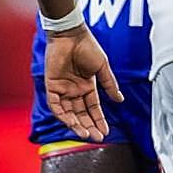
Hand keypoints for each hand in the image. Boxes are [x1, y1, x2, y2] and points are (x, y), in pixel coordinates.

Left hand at [43, 25, 122, 141]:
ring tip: (86, 134)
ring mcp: (63, 90)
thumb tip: (120, 100)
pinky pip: (56, 105)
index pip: (93, 108)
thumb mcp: (102, 67)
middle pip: (81, 114)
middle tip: (97, 138)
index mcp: (87, 86)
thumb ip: (109, 84)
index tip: (106, 132)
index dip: (99, 120)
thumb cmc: (88, 47)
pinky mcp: (51, 86)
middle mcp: (74, 91)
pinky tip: (71, 122)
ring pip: (69, 113)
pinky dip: (63, 115)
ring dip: (76, 124)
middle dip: (89, 126)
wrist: (71, 35)